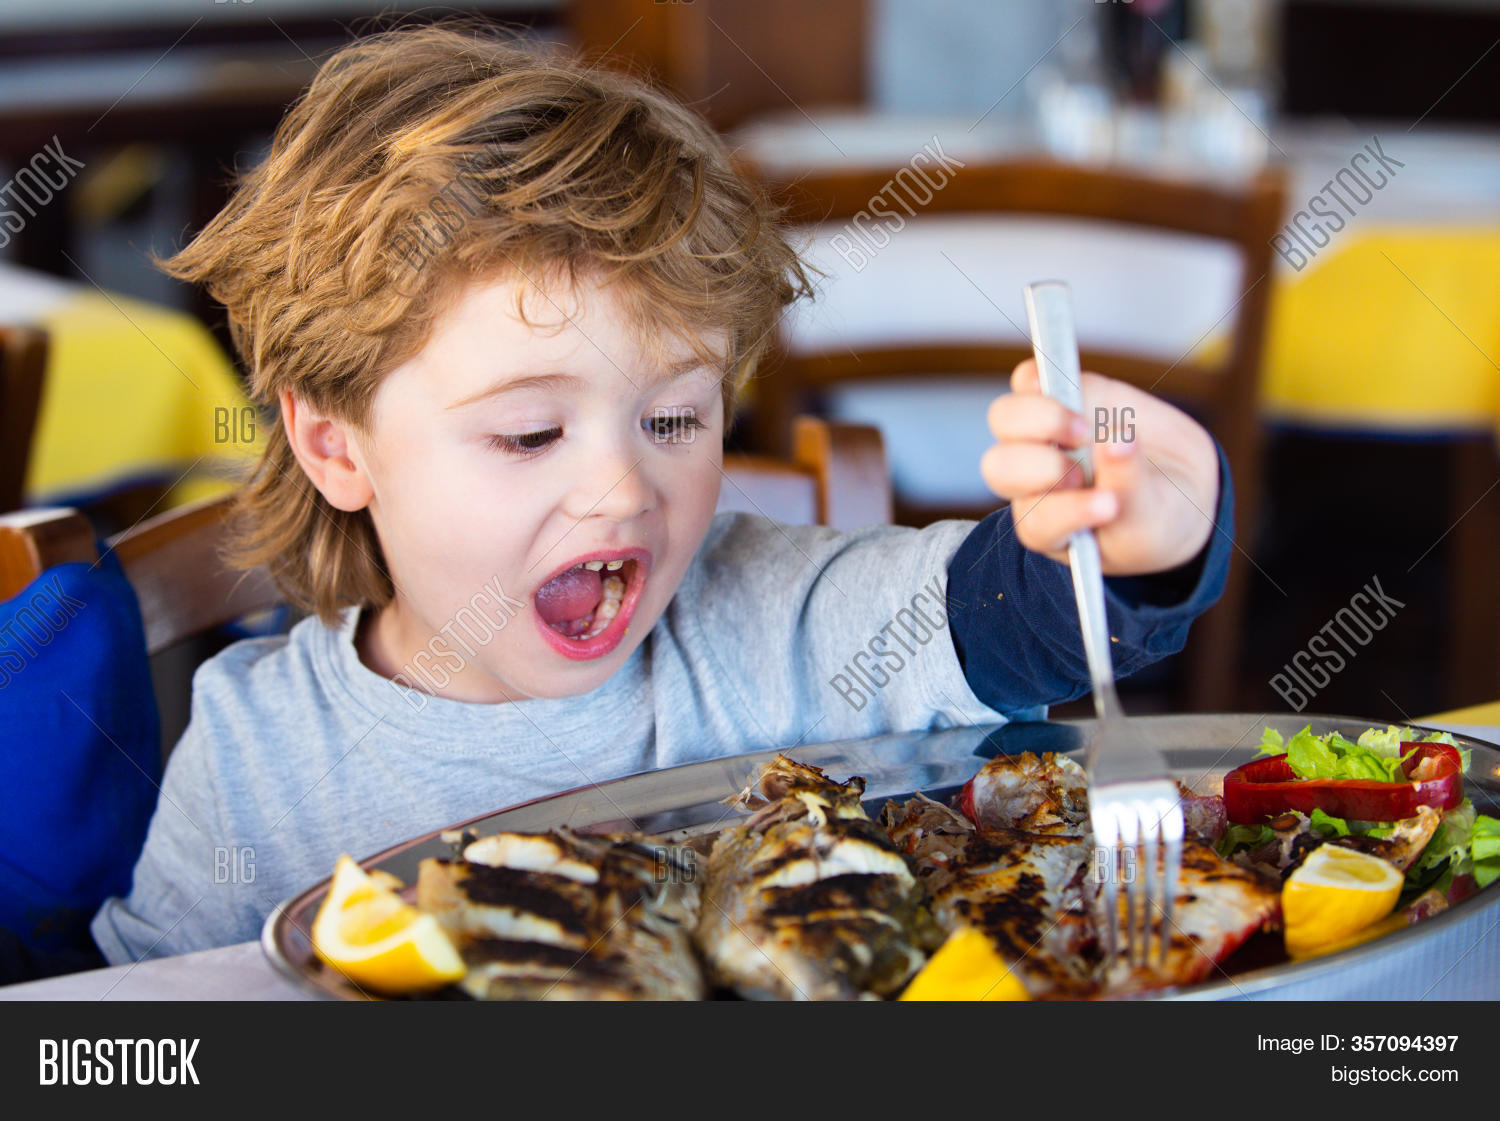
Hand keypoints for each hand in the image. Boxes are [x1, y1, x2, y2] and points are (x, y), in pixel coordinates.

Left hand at [980, 359, 1220, 574]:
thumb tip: (1117, 440)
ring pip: (1005, 419)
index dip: (1067, 512)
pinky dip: (1041, 377)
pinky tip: (1069, 383)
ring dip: (1041, 419)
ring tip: (1084, 431)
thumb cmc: (1158, 518)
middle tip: (1084, 472)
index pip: (1036, 523)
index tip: (1111, 505)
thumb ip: (1132, 489)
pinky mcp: (1063, 398)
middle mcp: (1035, 482)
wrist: (1183, 486)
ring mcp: (1044, 437)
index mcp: (1049, 527)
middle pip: (999, 468)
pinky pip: (1029, 379)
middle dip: (1040, 467)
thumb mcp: (1152, 520)